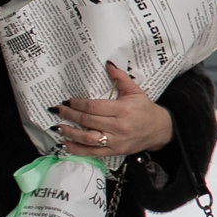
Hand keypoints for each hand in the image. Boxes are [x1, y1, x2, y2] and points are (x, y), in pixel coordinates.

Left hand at [56, 63, 174, 157]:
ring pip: (88, 138)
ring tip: (57, 127)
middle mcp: (119, 126)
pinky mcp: (115, 151)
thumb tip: (107, 64)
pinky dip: (77, 149)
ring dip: (70, 132)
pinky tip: (65, 144)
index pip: (94, 107)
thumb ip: (121, 78)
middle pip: (88, 121)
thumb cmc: (145, 109)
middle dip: (70, 115)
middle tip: (57, 110)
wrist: (159, 130)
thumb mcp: (136, 91)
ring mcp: (116, 141)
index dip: (78, 104)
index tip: (67, 101)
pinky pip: (93, 152)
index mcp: (123, 110)